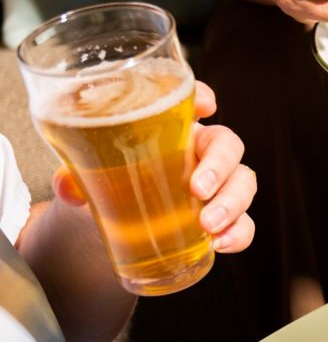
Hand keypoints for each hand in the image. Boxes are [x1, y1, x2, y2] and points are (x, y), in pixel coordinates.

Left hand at [52, 82, 256, 252]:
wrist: (103, 228)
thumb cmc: (102, 186)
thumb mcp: (84, 175)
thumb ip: (75, 176)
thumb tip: (69, 187)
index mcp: (171, 131)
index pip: (193, 104)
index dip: (204, 98)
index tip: (205, 105)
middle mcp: (199, 155)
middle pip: (228, 145)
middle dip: (220, 165)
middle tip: (198, 188)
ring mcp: (215, 188)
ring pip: (244, 183)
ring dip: (232, 202)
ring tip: (208, 224)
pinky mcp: (220, 222)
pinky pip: (245, 224)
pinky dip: (239, 233)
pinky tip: (221, 243)